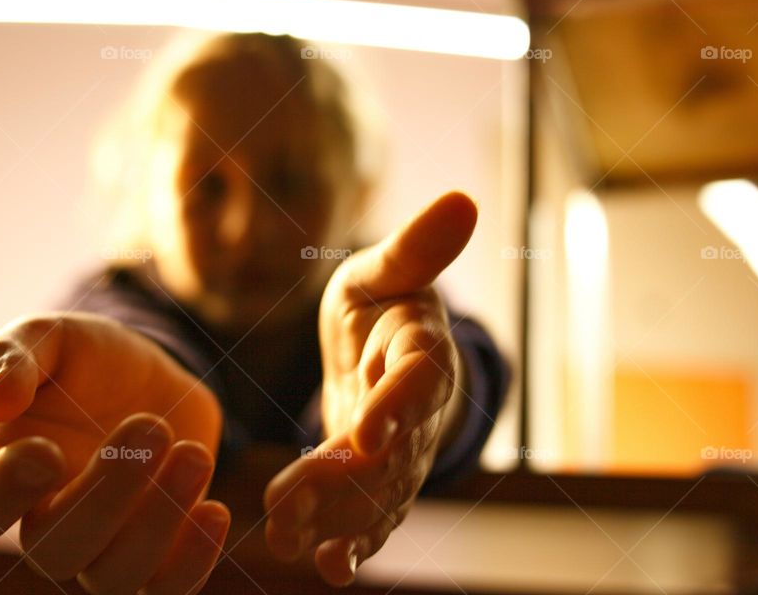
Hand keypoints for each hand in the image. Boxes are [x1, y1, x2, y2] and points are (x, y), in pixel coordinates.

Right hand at [0, 312, 229, 594]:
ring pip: (112, 576)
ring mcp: (101, 543)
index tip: (48, 450)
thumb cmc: (87, 358)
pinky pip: (166, 588)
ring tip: (193, 454)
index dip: (4, 492)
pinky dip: (193, 560)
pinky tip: (214, 509)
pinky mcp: (156, 551)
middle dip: (107, 495)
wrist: (152, 373)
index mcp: (1, 468)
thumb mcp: (51, 336)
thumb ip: (14, 355)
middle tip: (152, 427)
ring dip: (158, 523)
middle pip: (53, 550)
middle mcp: (43, 518)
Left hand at [263, 192, 477, 585]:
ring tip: (294, 539)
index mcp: (421, 350)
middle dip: (345, 477)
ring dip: (340, 517)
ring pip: (380, 491)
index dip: (398, 404)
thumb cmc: (380, 303)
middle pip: (393, 448)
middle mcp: (419, 408)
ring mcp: (404, 450)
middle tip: (291, 500)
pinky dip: (355, 540)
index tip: (366, 432)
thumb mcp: (383, 270)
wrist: (385, 353)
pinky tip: (329, 567)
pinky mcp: (382, 478)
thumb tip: (465, 199)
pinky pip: (375, 513)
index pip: (418, 378)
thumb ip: (414, 249)